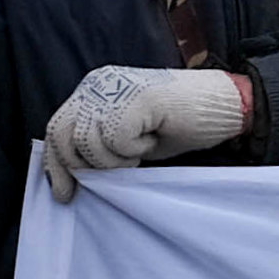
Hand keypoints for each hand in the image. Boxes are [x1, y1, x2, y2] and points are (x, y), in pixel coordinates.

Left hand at [38, 64, 253, 195]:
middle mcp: (99, 84)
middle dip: (83, 166)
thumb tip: (69, 176)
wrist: (222, 107)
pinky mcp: (135, 97)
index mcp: (94, 91)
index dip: (57, 165)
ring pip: (88, 141)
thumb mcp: (126, 139)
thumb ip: (97, 146)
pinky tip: (153, 137)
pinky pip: (116, 140)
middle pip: (63, 135)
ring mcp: (116, 88)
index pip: (57, 129)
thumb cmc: (178, 124)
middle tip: (114, 172)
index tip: (65, 194)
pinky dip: (135, 149)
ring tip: (141, 149)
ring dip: (115, 159)